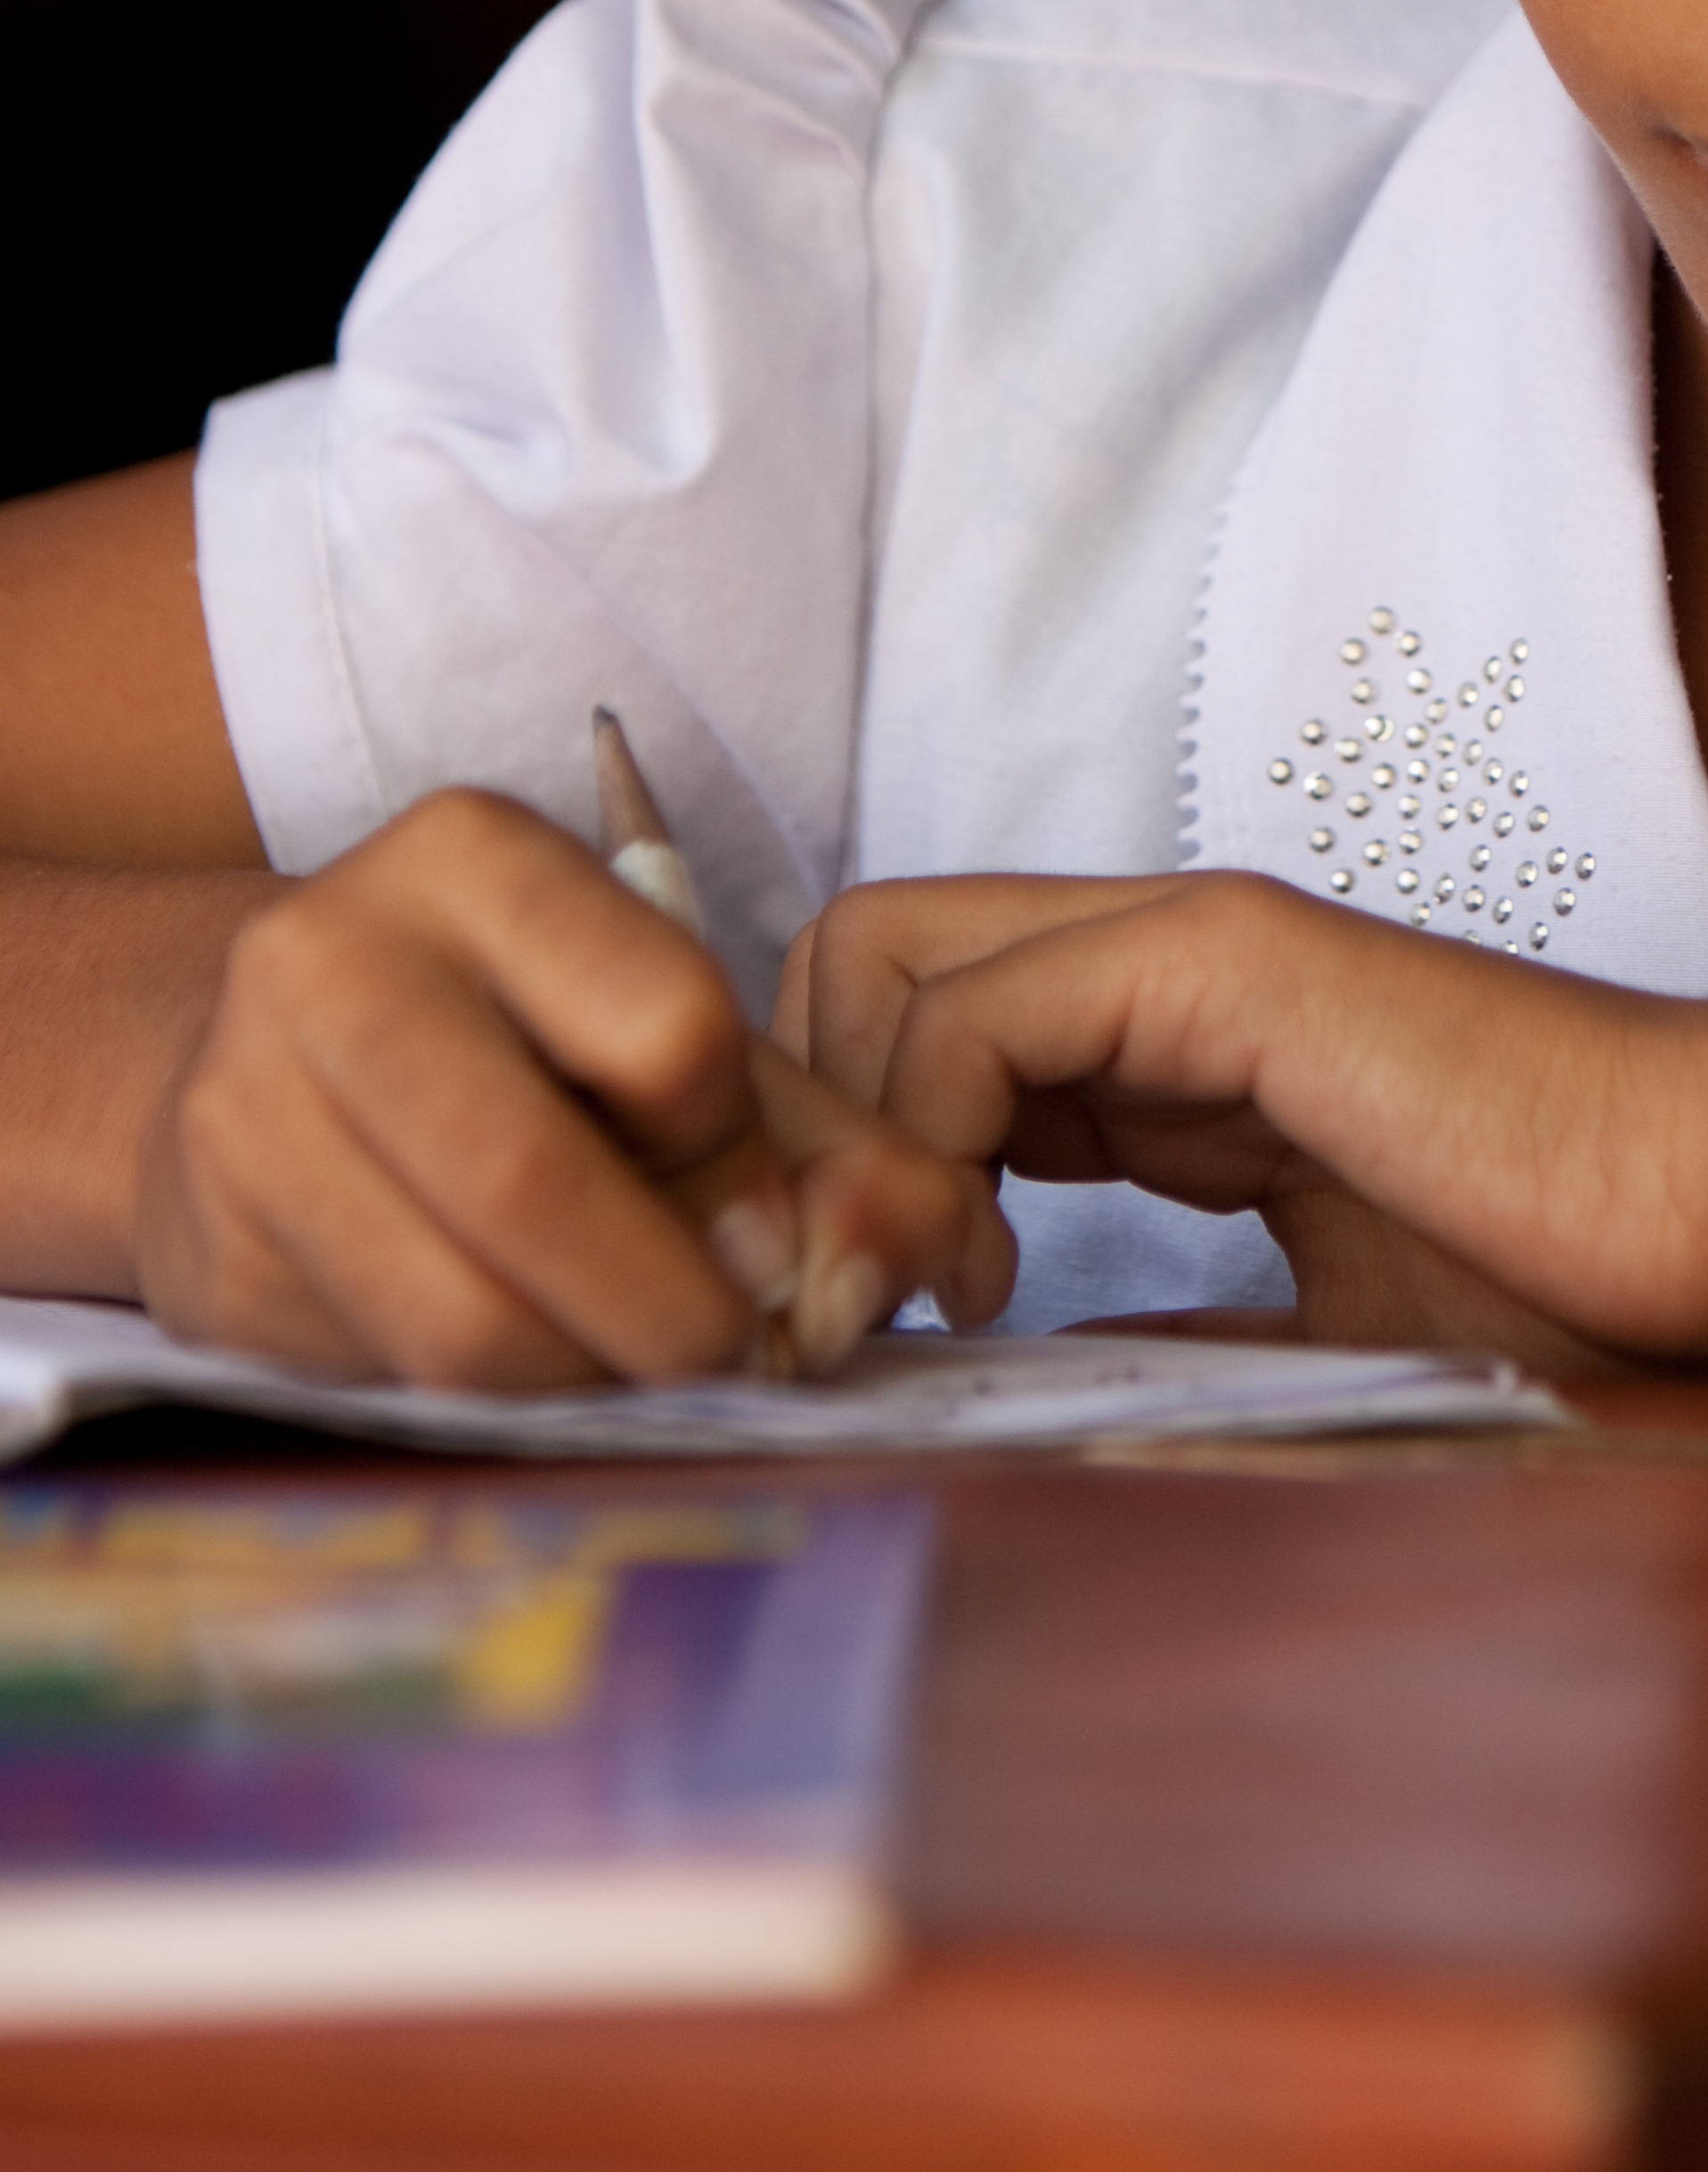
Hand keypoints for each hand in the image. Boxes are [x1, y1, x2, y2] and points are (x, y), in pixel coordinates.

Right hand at [135, 790, 999, 1387]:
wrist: (279, 1061)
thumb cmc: (527, 1037)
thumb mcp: (676, 1031)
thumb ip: (828, 1135)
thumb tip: (941, 1253)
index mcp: (473, 858)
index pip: (666, 1025)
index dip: (747, 1162)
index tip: (782, 1236)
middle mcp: (331, 956)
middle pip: (533, 1180)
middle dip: (672, 1309)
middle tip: (739, 1359)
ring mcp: (246, 1105)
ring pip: (455, 1314)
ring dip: (590, 1380)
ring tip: (647, 1371)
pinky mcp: (211, 1251)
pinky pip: (388, 1378)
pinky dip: (499, 1403)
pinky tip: (544, 1364)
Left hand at [780, 869, 1707, 1366]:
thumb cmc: (1570, 1288)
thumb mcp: (1302, 1335)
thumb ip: (1157, 1333)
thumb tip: (1012, 1394)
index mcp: (1167, 1039)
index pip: (906, 1026)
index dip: (845, 1165)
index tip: (865, 1333)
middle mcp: (1150, 961)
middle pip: (848, 960)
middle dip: (795, 1133)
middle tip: (845, 1310)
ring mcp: (1183, 940)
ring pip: (873, 960)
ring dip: (841, 1144)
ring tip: (915, 1306)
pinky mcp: (1221, 958)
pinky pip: (967, 1013)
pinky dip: (918, 1147)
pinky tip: (986, 1278)